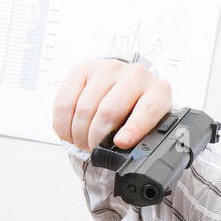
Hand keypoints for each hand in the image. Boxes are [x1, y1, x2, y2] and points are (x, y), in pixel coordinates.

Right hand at [51, 57, 172, 151]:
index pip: (148, 109)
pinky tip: (68, 131)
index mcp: (158, 92)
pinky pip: (65, 100)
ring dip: (78, 133)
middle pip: (108, 112)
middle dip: (96, 139)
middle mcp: (135, 75)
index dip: (133, 129)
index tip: (121, 143)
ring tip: (81, 141)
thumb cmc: (137, 112)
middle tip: (93, 149)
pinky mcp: (84, 69)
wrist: (126, 87)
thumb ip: (141, 139)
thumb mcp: (148, 127)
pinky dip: (63, 123)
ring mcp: (109, 69)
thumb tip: (121, 151)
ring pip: (85, 108)